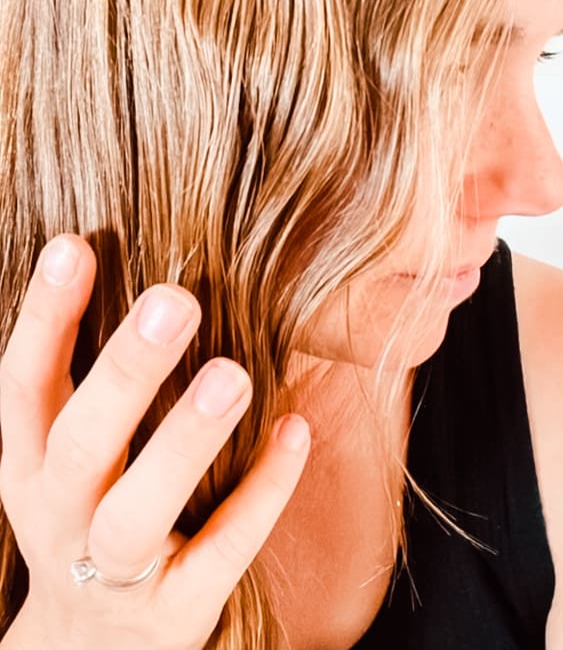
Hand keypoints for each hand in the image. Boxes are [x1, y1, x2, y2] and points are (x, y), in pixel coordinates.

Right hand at [0, 235, 309, 649]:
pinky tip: (295, 430)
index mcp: (31, 461)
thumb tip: (142, 269)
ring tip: (232, 375)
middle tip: (173, 301)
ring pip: (137, 513)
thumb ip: (92, 375)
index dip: (44, 317)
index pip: (23, 383)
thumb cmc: (90, 509)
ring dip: (183, 442)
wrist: (89, 645)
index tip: (73, 246)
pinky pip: (219, 553)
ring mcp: (112, 572)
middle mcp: (59, 515)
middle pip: (81, 447)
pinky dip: (258, 493)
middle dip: (124, 374)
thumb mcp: (66, 450)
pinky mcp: (173, 612)